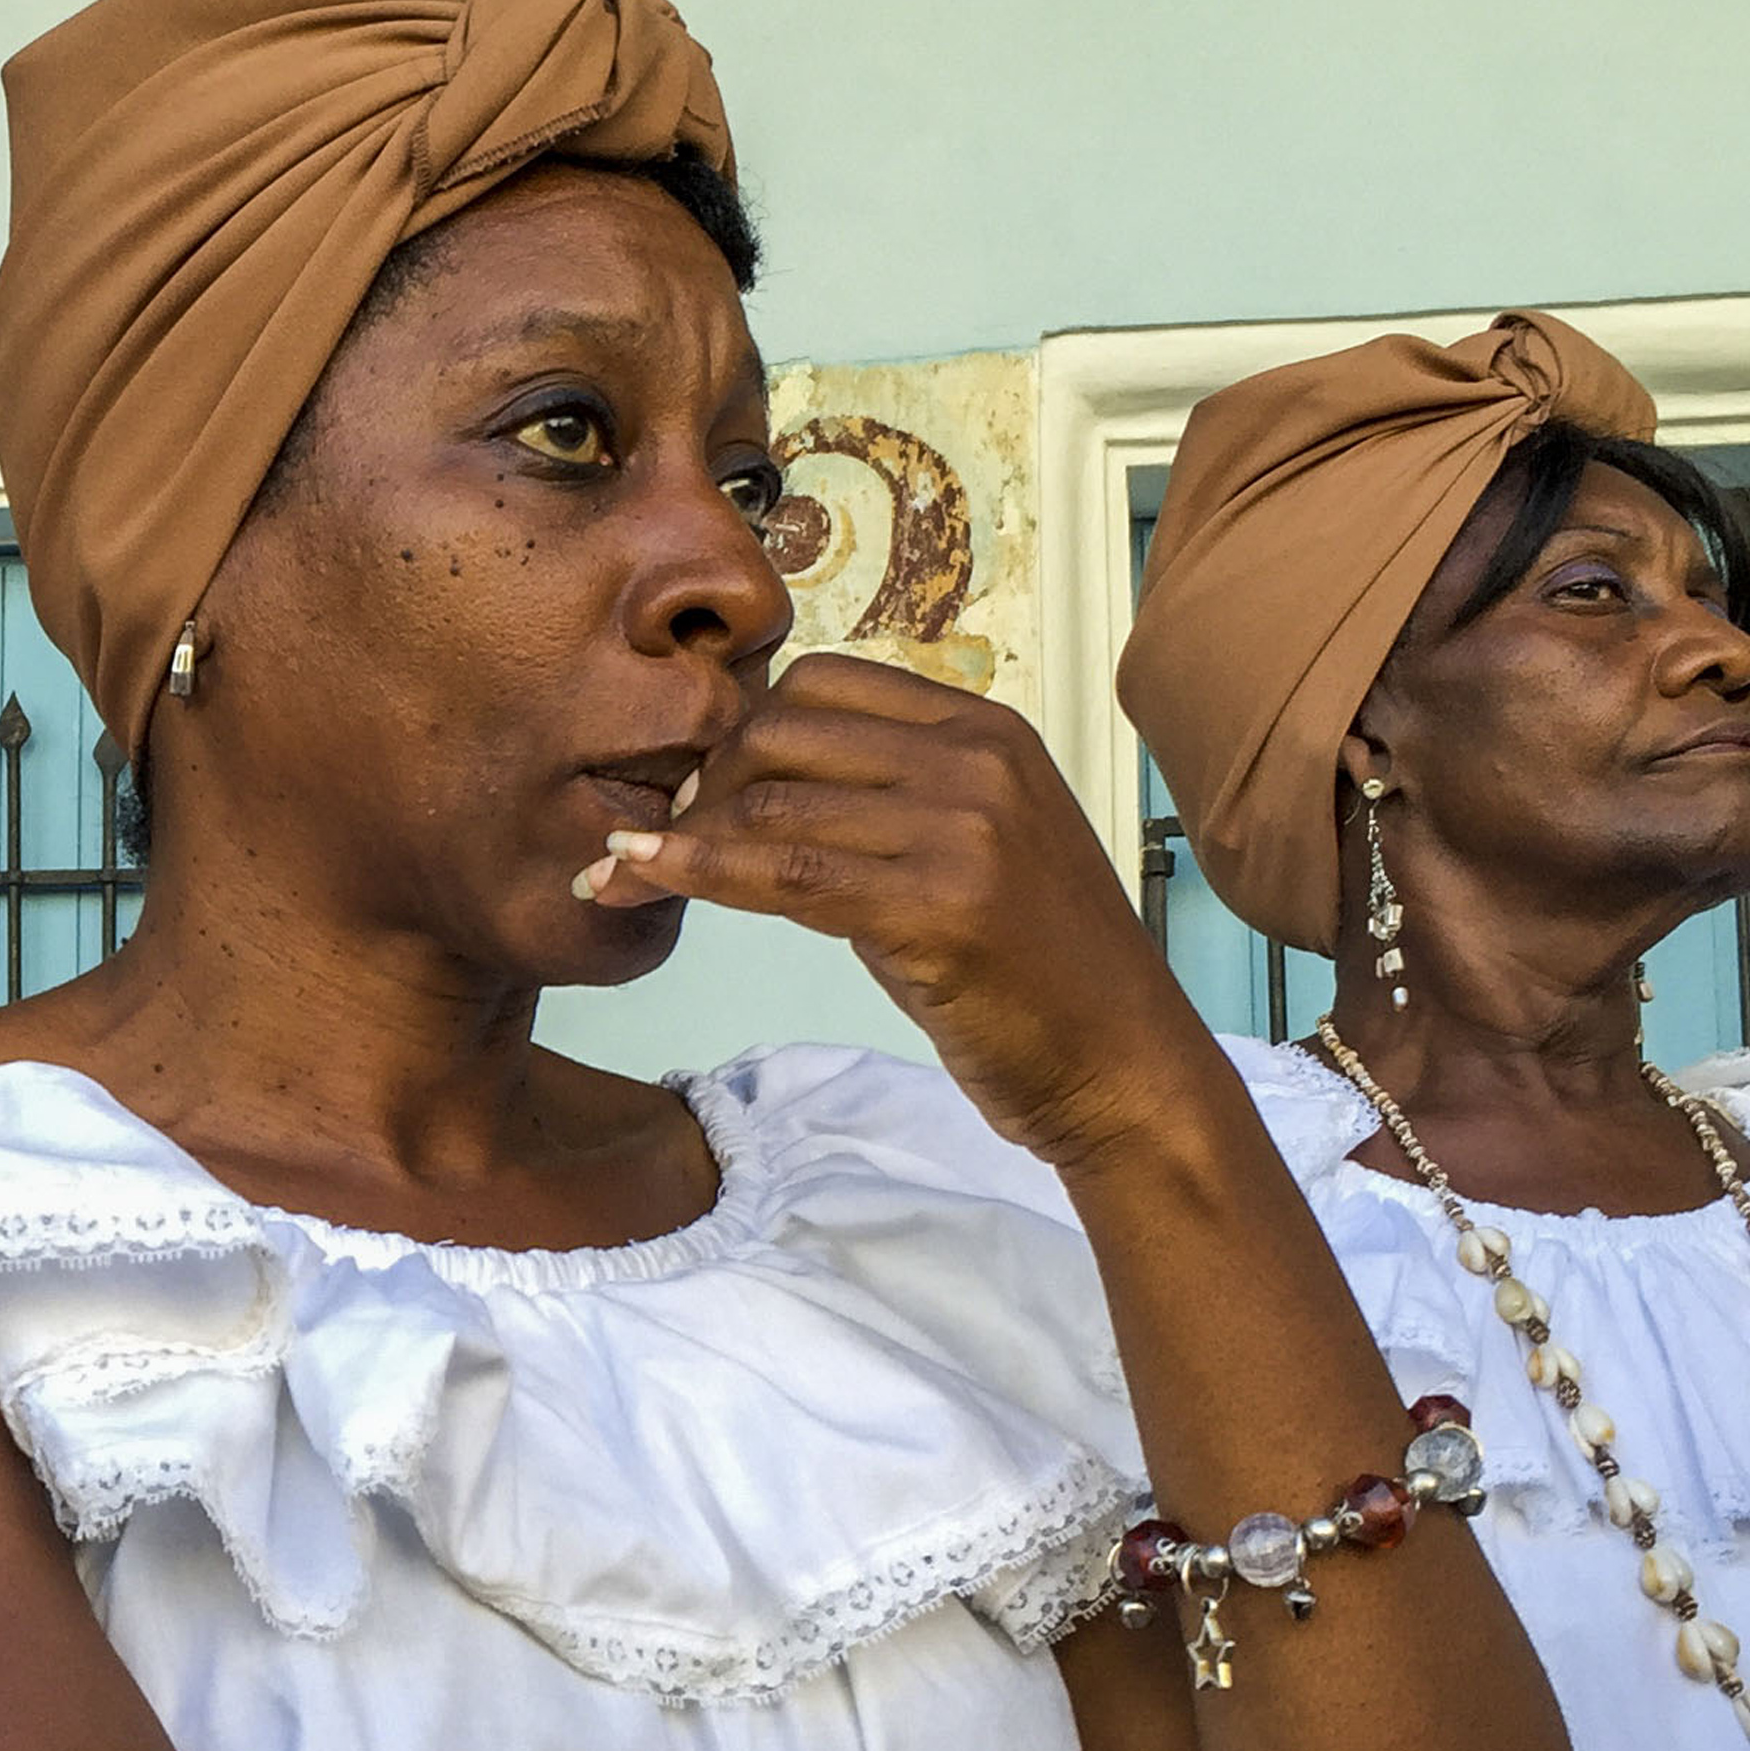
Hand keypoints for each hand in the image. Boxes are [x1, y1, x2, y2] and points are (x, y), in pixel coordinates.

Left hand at [580, 655, 1212, 1167]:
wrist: (1122, 1066)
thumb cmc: (1031, 975)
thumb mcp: (962, 855)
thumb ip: (876, 805)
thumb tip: (743, 787)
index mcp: (986, 731)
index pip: (821, 684)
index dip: (738, 732)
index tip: (694, 790)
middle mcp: (977, 761)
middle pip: (780, 731)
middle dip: (701, 782)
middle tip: (659, 839)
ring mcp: (964, 830)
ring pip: (768, 801)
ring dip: (679, 836)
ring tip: (627, 869)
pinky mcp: (938, 906)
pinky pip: (781, 871)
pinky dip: (695, 870)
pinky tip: (640, 876)